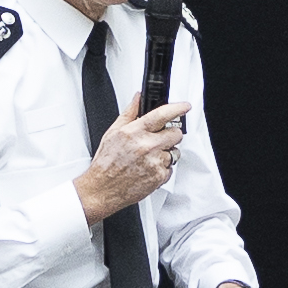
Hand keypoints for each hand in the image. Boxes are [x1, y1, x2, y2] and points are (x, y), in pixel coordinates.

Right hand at [73, 100, 187, 224]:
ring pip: (175, 152)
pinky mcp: (159, 176)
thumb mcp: (113, 132)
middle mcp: (146, 146)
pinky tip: (148, 168)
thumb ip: (129, 113)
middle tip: (159, 139)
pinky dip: (162, 168)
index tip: (185, 106)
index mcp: (135, 132)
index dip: (177, 108)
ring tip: (149, 157)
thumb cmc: (106, 163)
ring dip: (166, 153)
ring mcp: (154, 162)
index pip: (162, 115)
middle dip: (170, 134)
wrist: (102, 189)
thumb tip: (138, 98)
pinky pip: (170, 168)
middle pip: (176, 133)